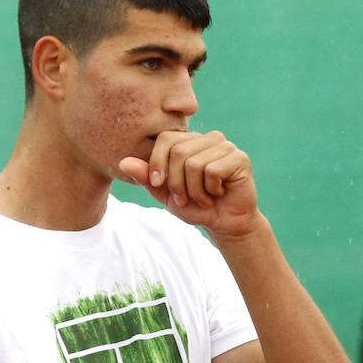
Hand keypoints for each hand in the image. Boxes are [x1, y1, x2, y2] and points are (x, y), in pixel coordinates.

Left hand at [118, 130, 259, 238]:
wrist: (224, 224)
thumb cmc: (195, 206)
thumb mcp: (164, 193)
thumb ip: (146, 177)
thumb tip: (123, 162)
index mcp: (189, 141)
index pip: (166, 139)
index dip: (157, 162)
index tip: (157, 184)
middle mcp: (208, 138)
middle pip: (178, 152)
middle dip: (176, 183)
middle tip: (185, 198)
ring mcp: (226, 146)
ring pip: (194, 163)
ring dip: (194, 190)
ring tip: (203, 198)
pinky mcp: (240, 158)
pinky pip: (212, 171)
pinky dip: (210, 190)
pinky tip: (218, 193)